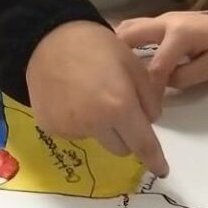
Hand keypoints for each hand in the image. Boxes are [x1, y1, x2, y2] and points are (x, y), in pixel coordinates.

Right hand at [26, 21, 167, 176]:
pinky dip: (79, 122)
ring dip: (101, 128)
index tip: (162, 170)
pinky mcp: (52, 127)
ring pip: (98, 140)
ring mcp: (70, 128)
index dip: (155, 160)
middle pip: (121, 148)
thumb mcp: (134, 65)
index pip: (143, 144)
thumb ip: (150, 99)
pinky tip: (71, 98)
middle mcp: (95, 124)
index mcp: (120, 108)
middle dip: (126, 136)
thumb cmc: (95, 45)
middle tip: (119, 107)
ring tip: (89, 96)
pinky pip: (75, 133)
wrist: (45, 36)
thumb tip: (150, 122)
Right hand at [115, 8, 207, 91]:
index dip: (148, 88)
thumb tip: (161, 85)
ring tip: (109, 72)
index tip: (143, 106)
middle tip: (110, 84)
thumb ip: (184, 78)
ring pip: (128, 28)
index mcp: (180, 34)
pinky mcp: (160, 21)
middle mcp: (165, 21)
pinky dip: (123, 42)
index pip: (155, 66)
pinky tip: (118, 61)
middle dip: (117, 60)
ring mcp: (160, 18)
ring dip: (116, 48)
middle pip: (129, 36)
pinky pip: (134, 29)